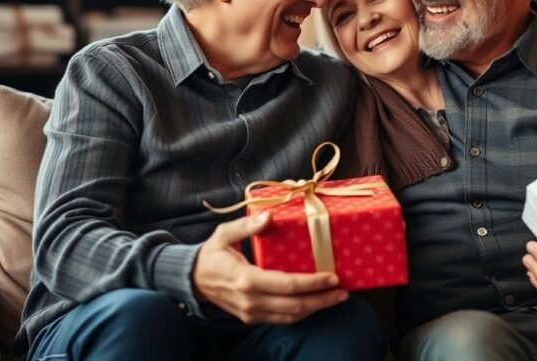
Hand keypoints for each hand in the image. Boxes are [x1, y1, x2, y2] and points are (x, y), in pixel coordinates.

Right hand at [193, 211, 348, 323]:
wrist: (193, 279)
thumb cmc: (212, 254)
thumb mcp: (224, 234)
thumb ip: (247, 226)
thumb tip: (270, 217)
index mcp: (246, 279)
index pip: (287, 285)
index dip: (312, 283)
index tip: (332, 277)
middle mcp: (250, 300)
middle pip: (294, 306)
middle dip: (322, 300)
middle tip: (343, 291)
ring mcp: (251, 312)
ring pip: (290, 316)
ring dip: (315, 308)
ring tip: (336, 298)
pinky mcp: (251, 317)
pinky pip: (281, 319)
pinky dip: (301, 313)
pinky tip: (315, 303)